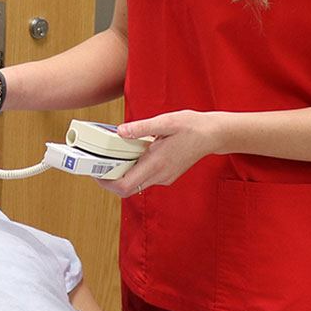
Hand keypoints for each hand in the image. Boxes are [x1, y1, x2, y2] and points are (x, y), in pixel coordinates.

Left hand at [102, 110, 221, 196]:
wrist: (213, 135)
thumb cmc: (192, 127)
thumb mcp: (165, 122)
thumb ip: (141, 128)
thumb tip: (120, 131)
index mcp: (156, 164)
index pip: (124, 186)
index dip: (106, 182)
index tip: (96, 173)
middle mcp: (160, 175)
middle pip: (127, 188)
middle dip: (111, 179)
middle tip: (102, 163)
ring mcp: (164, 177)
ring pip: (136, 184)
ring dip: (123, 173)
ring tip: (117, 155)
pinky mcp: (167, 175)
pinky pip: (145, 178)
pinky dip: (135, 169)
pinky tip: (135, 153)